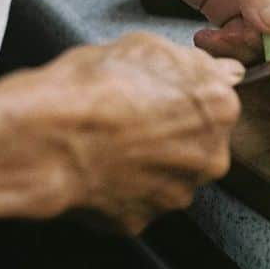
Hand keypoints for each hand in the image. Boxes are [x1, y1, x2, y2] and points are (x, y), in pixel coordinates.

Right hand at [0, 32, 243, 233]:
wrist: (46, 136)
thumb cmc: (92, 87)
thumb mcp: (146, 47)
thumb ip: (195, 63)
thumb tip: (222, 70)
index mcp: (219, 109)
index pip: (215, 104)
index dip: (181, 99)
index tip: (160, 98)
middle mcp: (209, 157)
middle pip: (197, 145)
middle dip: (170, 136)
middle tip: (131, 121)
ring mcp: (176, 193)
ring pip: (168, 177)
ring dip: (147, 165)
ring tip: (110, 145)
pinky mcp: (142, 221)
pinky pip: (135, 202)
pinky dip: (120, 190)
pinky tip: (98, 168)